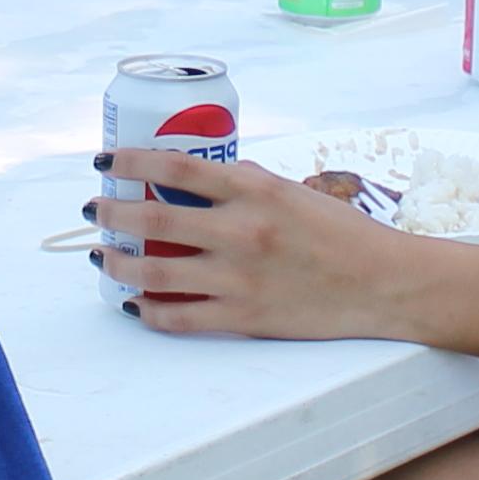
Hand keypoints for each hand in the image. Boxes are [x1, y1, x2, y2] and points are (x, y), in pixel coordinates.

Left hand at [92, 148, 478, 348]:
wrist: (385, 284)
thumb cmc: (343, 234)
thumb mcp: (295, 192)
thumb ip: (246, 185)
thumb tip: (197, 179)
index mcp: (255, 189)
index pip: (175, 166)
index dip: (129, 161)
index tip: (105, 161)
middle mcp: (241, 230)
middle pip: (152, 219)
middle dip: (110, 213)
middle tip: (94, 210)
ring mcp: (239, 278)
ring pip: (152, 273)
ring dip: (115, 264)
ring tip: (100, 256)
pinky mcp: (244, 318)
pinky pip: (178, 317)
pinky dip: (147, 311)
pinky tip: (134, 304)